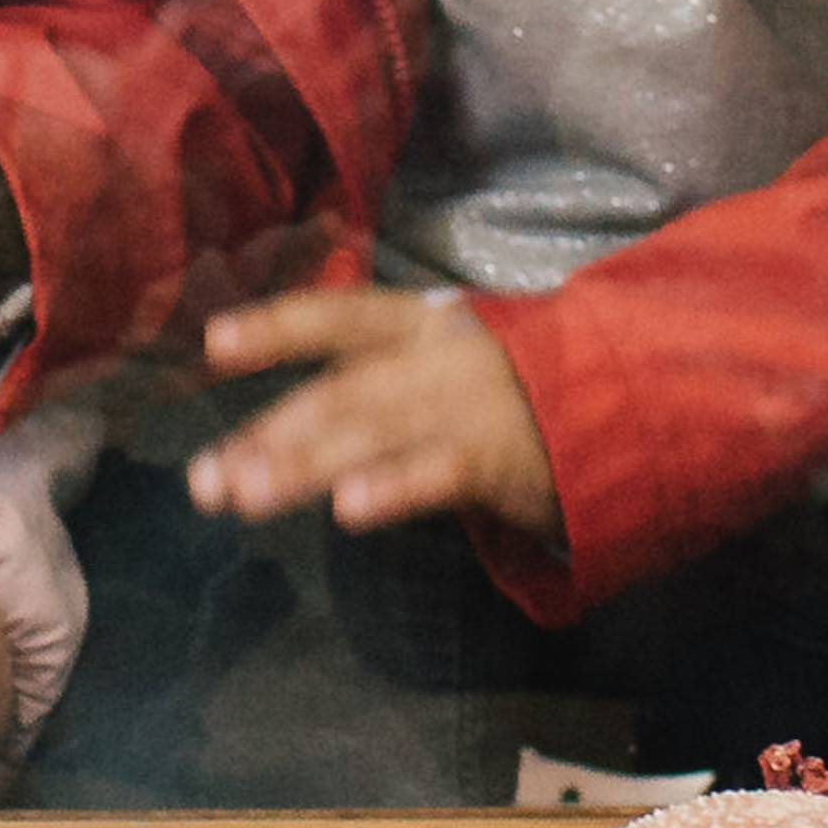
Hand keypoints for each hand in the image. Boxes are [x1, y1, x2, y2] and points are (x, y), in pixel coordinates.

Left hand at [185, 286, 557, 536]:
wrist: (619, 405)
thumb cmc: (501, 392)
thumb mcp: (431, 370)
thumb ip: (352, 400)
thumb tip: (249, 447)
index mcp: (415, 324)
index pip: (336, 318)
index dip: (276, 327)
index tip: (212, 344)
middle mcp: (434, 356)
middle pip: (340, 391)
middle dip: (269, 436)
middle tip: (208, 480)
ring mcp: (468, 405)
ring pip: (374, 432)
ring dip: (306, 465)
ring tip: (248, 495)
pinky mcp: (500, 457)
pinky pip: (437, 473)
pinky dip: (392, 489)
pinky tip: (348, 510)